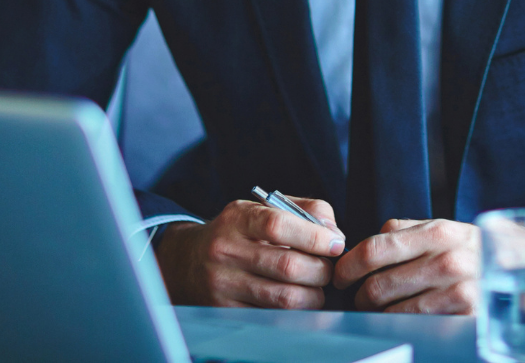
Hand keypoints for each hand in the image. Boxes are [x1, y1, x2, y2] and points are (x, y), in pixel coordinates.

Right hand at [156, 197, 344, 307]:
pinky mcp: (225, 312)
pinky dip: (294, 313)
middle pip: (286, 266)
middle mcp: (226, 250)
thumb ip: (303, 210)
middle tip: (329, 269)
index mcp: (238, 218)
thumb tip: (334, 233)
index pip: (279, 225)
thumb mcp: (262, 208)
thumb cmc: (238, 231)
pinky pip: (270, 317)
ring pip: (282, 298)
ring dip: (312, 296)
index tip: (336, 243)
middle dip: (320, 270)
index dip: (314, 236)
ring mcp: (223, 284)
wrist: (188, 260)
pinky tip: (300, 303)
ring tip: (318, 288)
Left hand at [333, 218, 479, 313]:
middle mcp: (448, 260)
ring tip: (381, 311)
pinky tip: (404, 320)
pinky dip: (400, 326)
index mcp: (437, 232)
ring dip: (377, 315)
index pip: (375, 248)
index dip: (349, 265)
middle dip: (359, 297)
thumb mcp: (444, 231)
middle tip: (360, 300)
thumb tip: (362, 247)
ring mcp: (458, 292)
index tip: (339, 276)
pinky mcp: (465, 319)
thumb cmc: (470, 252)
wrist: (520, 272)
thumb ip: (406, 232)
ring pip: (392, 311)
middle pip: (378, 285)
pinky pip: (415, 327)